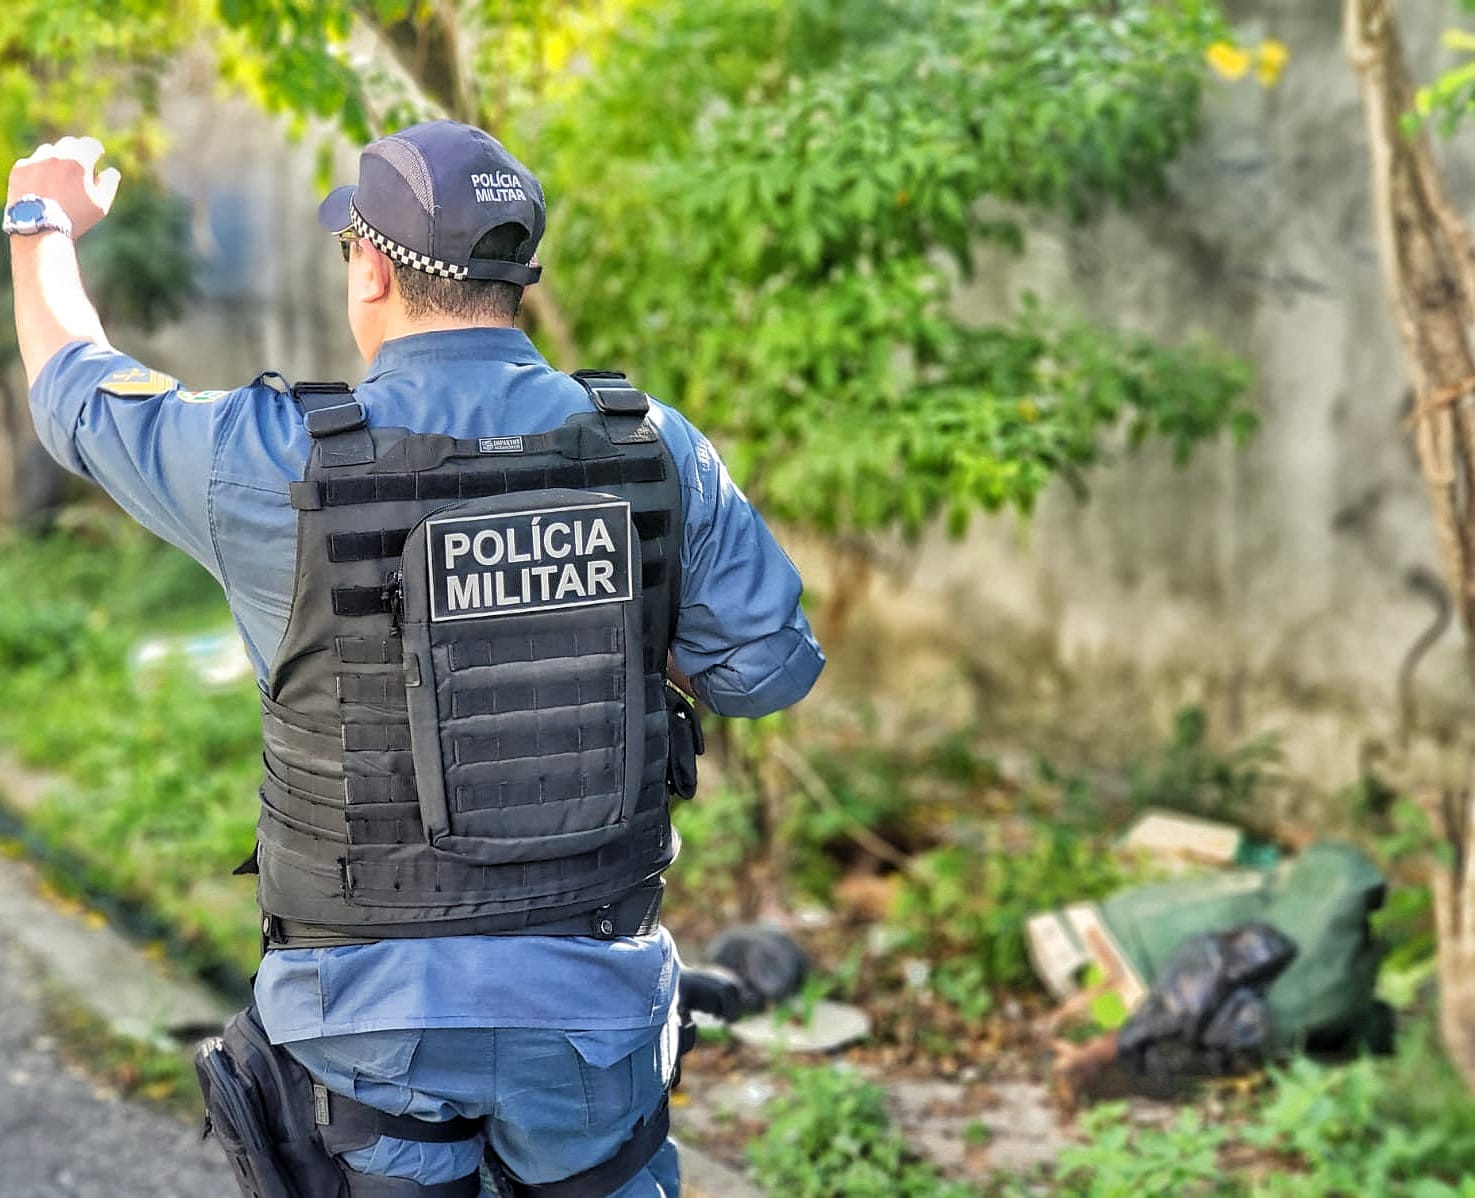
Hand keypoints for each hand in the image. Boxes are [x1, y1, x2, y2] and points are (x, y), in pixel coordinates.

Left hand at [7, 137, 121, 237]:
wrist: (40, 228)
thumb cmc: (75, 218)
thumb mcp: (101, 205)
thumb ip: (110, 184)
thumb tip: (112, 171)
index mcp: (79, 162)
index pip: (91, 144)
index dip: (96, 149)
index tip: (98, 154)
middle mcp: (56, 156)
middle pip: (69, 144)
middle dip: (76, 151)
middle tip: (79, 164)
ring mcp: (36, 161)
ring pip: (48, 151)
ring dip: (56, 159)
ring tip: (58, 175)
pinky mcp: (20, 169)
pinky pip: (31, 163)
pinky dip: (38, 169)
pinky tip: (42, 184)